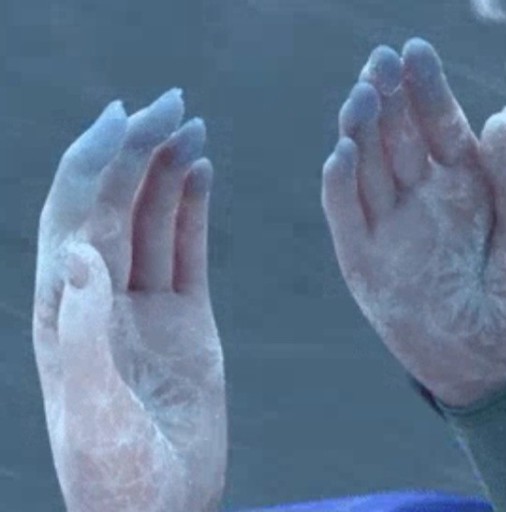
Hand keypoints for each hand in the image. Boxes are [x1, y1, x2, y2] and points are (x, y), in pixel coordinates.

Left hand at [32, 91, 226, 511]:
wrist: (157, 511)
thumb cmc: (116, 478)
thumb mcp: (93, 414)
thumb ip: (81, 334)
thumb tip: (79, 254)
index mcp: (64, 312)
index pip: (76, 216)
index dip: (96, 162)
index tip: (128, 117)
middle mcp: (98, 298)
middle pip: (114, 205)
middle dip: (136, 150)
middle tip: (173, 102)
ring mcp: (142, 307)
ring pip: (150, 220)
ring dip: (165, 170)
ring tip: (191, 125)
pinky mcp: (184, 321)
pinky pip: (184, 250)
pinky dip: (191, 208)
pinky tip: (200, 173)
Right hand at [322, 38, 505, 407]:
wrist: (500, 370)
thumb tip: (500, 114)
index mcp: (466, 186)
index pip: (439, 125)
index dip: (426, 89)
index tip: (415, 52)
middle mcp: (424, 199)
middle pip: (396, 135)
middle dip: (386, 96)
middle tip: (379, 62)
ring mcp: (391, 228)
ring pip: (365, 165)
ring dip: (360, 129)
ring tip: (363, 95)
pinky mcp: (364, 261)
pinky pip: (345, 214)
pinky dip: (339, 183)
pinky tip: (343, 151)